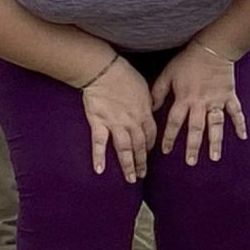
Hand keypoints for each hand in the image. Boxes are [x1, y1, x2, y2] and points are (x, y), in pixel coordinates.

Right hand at [80, 54, 154, 183]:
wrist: (105, 70)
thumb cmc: (125, 74)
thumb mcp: (144, 87)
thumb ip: (148, 102)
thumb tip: (151, 109)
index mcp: (144, 112)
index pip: (151, 134)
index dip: (150, 145)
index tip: (149, 154)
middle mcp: (132, 122)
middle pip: (139, 146)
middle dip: (142, 162)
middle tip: (142, 175)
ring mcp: (115, 124)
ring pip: (124, 149)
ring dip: (128, 165)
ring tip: (130, 179)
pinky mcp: (99, 123)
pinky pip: (99, 143)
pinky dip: (99, 157)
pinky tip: (99, 170)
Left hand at [151, 41, 249, 165]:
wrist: (212, 48)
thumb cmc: (188, 60)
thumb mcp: (168, 73)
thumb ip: (159, 91)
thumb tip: (151, 108)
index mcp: (184, 98)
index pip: (174, 122)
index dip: (168, 136)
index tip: (165, 150)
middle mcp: (200, 103)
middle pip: (196, 128)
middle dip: (192, 146)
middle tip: (190, 162)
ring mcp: (216, 100)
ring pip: (216, 124)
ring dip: (215, 141)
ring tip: (214, 157)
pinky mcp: (229, 96)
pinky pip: (236, 112)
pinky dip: (240, 124)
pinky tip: (243, 137)